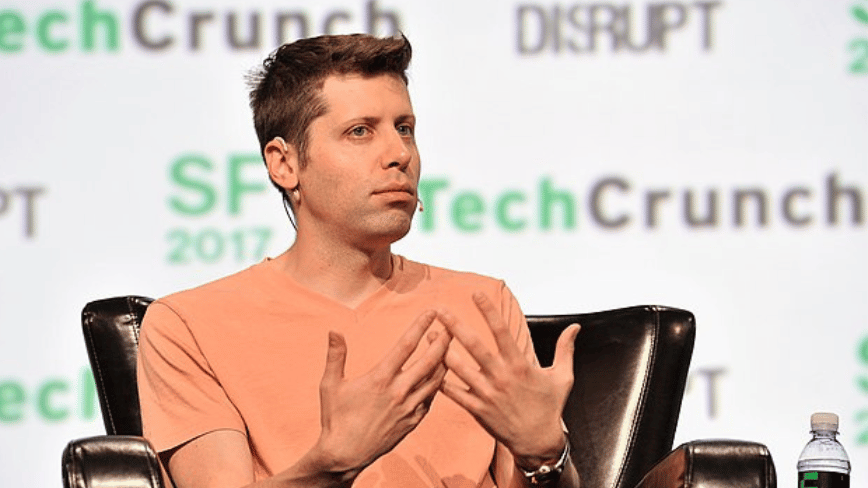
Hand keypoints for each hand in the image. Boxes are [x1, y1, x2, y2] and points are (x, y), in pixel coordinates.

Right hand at [313, 310, 450, 478]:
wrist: (345, 455)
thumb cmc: (335, 419)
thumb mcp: (330, 385)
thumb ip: (336, 356)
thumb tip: (334, 331)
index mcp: (380, 378)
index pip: (406, 345)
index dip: (420, 326)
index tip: (431, 311)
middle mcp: (399, 391)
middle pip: (430, 360)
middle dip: (443, 340)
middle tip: (451, 325)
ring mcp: (409, 407)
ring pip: (436, 380)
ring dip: (444, 361)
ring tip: (448, 346)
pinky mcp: (413, 421)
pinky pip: (431, 398)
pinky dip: (437, 384)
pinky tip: (438, 375)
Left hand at [438, 292, 579, 468]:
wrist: (539, 443)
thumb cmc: (550, 408)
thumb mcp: (563, 377)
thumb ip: (565, 349)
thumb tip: (575, 327)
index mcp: (520, 366)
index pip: (502, 331)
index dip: (489, 311)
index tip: (476, 294)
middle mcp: (501, 377)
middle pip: (474, 347)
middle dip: (455, 326)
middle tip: (439, 310)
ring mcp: (487, 394)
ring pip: (459, 368)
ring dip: (442, 350)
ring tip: (428, 333)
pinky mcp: (477, 410)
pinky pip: (454, 393)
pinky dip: (440, 380)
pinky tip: (428, 366)